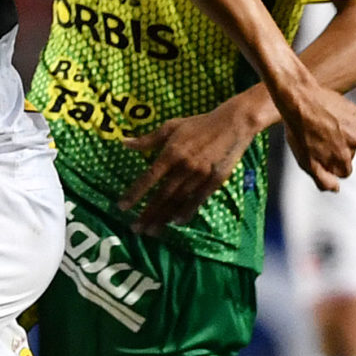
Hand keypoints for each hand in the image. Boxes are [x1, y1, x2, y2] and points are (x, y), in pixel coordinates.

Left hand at [118, 98, 260, 234]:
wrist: (233, 124)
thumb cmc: (199, 124)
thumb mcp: (171, 126)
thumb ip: (148, 139)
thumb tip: (124, 143)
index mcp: (172, 152)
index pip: (149, 177)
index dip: (135, 193)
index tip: (122, 207)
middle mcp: (184, 167)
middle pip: (162, 195)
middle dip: (148, 213)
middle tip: (135, 228)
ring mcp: (200, 175)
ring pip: (178, 201)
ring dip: (164, 217)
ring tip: (151, 231)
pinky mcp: (214, 181)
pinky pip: (198, 200)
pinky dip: (186, 212)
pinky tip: (176, 222)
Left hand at [276, 79, 355, 191]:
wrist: (299, 99)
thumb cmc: (299, 132)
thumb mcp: (306, 162)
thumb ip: (323, 179)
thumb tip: (337, 189)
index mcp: (344, 158)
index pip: (344, 171)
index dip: (330, 165)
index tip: (319, 155)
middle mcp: (355, 142)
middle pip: (348, 153)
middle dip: (335, 149)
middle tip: (316, 139)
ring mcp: (355, 125)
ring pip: (349, 136)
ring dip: (337, 133)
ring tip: (319, 126)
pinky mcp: (353, 110)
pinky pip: (348, 120)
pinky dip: (339, 119)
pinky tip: (325, 115)